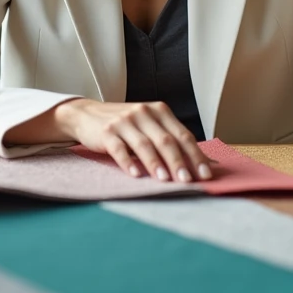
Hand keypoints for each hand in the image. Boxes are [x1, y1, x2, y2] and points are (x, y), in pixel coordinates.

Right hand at [55, 99, 212, 182]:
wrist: (87, 114)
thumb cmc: (126, 124)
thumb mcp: (150, 125)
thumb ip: (171, 139)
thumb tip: (203, 163)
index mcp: (159, 111)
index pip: (182, 135)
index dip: (195, 155)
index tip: (205, 174)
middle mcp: (144, 113)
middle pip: (166, 140)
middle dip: (178, 162)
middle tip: (187, 181)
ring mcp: (124, 121)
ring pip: (144, 145)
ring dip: (156, 164)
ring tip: (165, 181)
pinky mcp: (107, 131)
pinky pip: (119, 149)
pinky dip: (128, 162)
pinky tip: (136, 175)